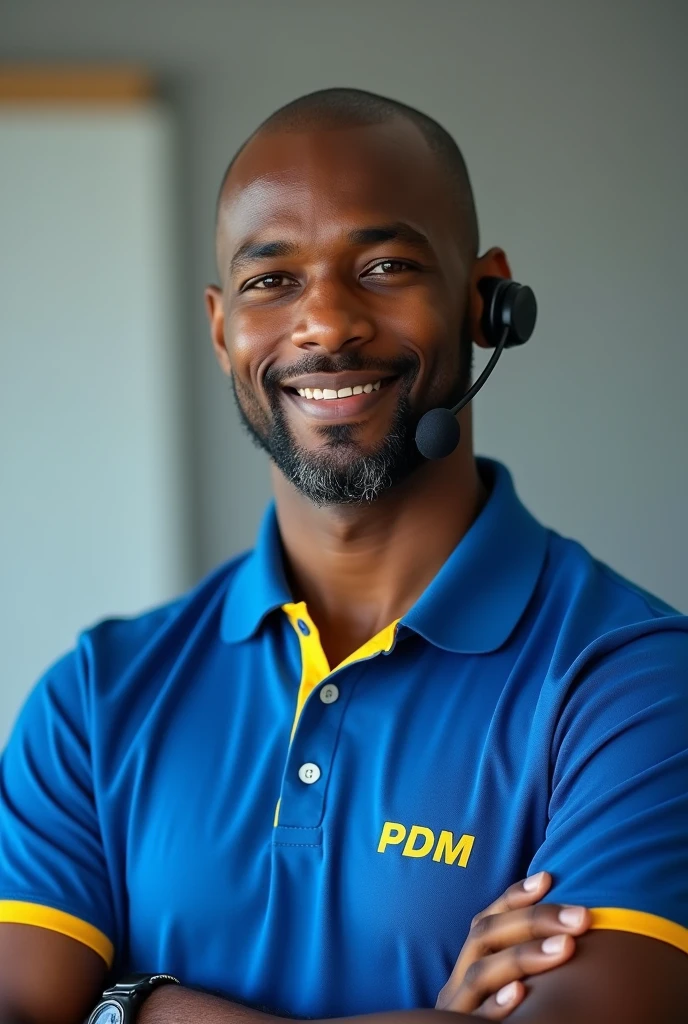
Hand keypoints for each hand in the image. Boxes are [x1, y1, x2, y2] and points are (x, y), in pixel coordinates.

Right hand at [435, 871, 590, 1018]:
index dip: (514, 896)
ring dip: (524, 957)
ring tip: (566, 948)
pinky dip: (497, 1007)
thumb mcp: (496, 982)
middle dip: (534, 921)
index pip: (487, 918)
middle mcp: (459, 978)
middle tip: (582, 917)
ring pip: (481, 973)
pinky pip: (476, 1020)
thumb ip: (513, 954)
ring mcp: (457, 1007)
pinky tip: (523, 995)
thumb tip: (560, 917)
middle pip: (486, 937)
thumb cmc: (489, 1016)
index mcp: (469, 960)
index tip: (548, 877)